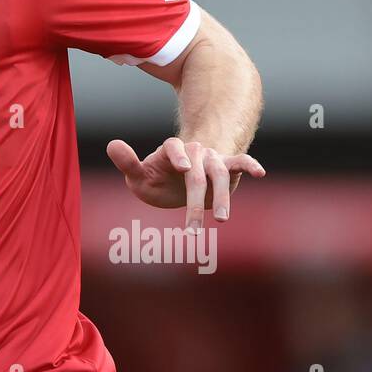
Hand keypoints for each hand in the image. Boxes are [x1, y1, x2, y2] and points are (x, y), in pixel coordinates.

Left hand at [106, 137, 264, 229]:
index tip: (182, 167)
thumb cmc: (156, 178)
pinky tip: (260, 173)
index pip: (174, 147)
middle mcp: (193, 151)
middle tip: (191, 228)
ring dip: (222, 196)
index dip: (177, 155)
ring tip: (221, 219)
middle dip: (195, 199)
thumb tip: (112, 144)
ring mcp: (211, 158)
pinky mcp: (227, 167)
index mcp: (170, 149)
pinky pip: (240, 162)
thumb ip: (127, 163)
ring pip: (219, 173)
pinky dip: (250, 165)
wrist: (178, 179)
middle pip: (196, 171)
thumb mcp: (138, 175)